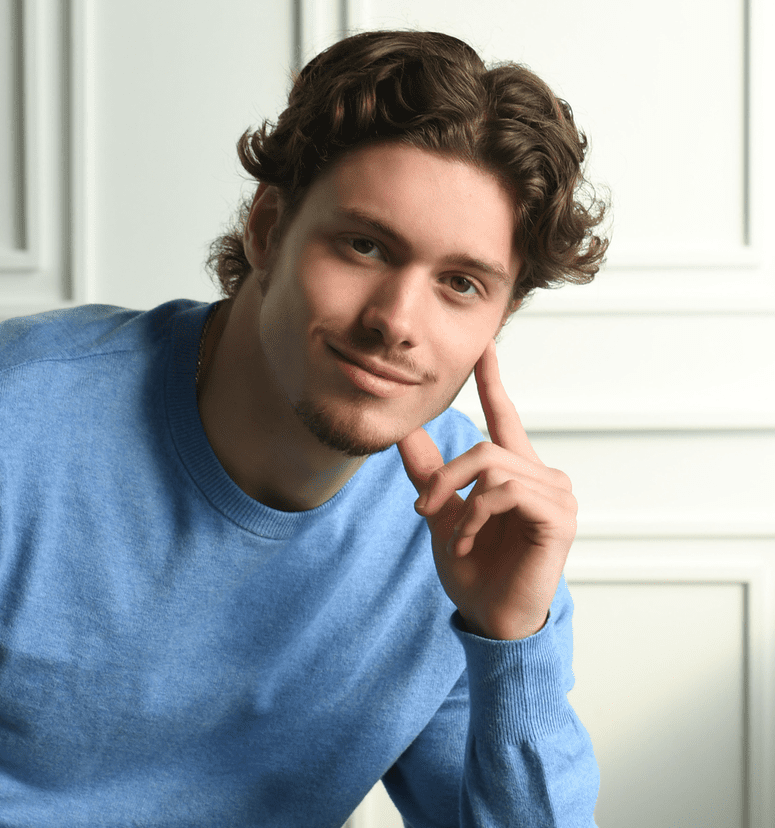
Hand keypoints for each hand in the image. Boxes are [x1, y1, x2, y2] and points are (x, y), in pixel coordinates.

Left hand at [397, 341, 576, 640]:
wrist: (490, 617)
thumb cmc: (474, 570)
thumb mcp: (441, 512)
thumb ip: (428, 471)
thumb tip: (403, 430)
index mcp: (515, 472)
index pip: (504, 417)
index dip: (493, 381)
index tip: (484, 345)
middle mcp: (543, 476)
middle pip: (482, 447)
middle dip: (443, 477)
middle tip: (421, 508)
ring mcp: (557, 495)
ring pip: (491, 467)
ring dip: (458, 502)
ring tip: (452, 535)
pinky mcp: (560, 517)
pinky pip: (505, 492)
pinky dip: (475, 515)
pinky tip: (468, 541)